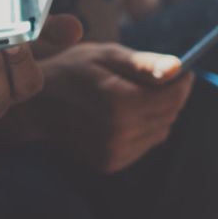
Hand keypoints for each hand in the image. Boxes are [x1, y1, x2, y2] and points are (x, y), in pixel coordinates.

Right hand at [36, 43, 193, 173]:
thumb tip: (179, 68)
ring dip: (155, 113)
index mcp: (120, 103)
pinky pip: (144, 144)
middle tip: (147, 79)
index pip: (174, 97)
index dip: (181, 81)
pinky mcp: (110, 163)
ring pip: (161, 131)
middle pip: (170, 114)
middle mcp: (119, 133)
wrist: (36, 105)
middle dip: (167, 96)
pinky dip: (141, 128)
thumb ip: (145, 64)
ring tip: (129, 96)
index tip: (177, 69)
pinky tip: (120, 115)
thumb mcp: (106, 55)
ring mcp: (114, 152)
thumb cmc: (71, 71)